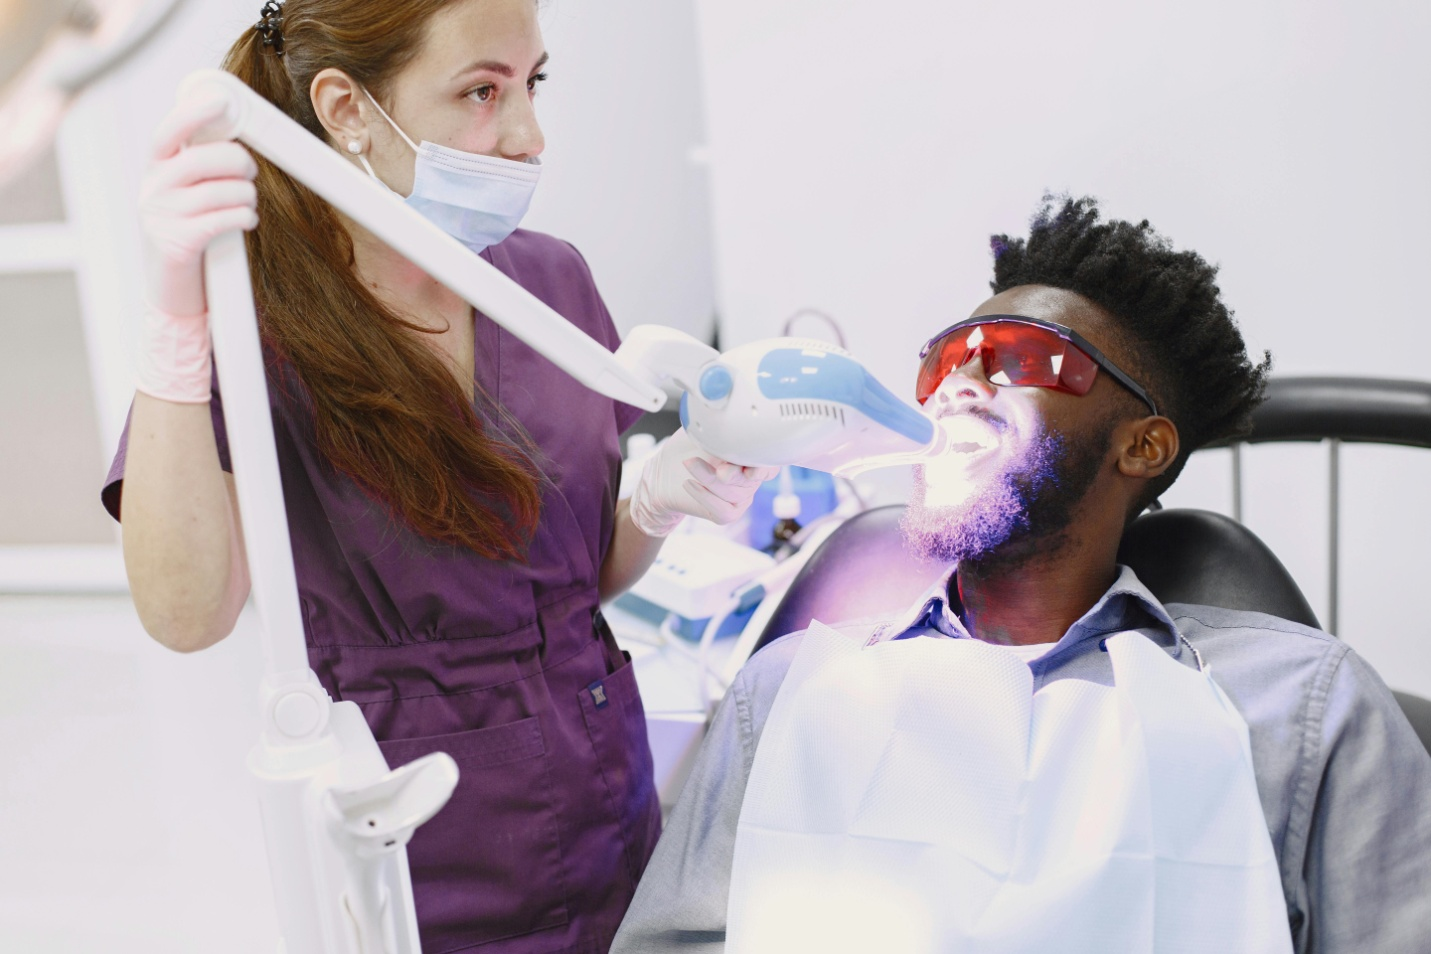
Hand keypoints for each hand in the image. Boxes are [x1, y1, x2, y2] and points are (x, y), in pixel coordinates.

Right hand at [139, 93, 258, 318]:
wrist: (172, 290)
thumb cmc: (188, 235)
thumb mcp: (186, 196)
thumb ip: (200, 168)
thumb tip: (233, 139)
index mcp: (156, 170)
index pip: (169, 132)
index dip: (193, 113)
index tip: (220, 102)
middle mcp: (153, 189)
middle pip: (203, 160)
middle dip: (238, 163)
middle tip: (250, 173)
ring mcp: (161, 216)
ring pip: (219, 191)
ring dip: (246, 196)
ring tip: (247, 204)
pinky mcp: (177, 243)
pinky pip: (221, 219)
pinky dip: (243, 217)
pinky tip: (246, 220)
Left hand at [628, 428, 778, 536]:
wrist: (663, 472)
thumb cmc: (686, 449)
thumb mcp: (702, 431)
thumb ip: (720, 430)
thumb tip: (731, 426)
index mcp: (751, 456)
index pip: (770, 462)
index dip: (766, 466)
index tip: (754, 467)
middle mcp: (750, 478)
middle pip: (752, 478)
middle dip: (735, 474)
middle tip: (720, 470)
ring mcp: (741, 497)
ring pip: (734, 493)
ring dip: (710, 479)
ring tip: (689, 464)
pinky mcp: (727, 513)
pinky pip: (723, 509)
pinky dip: (704, 496)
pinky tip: (689, 484)